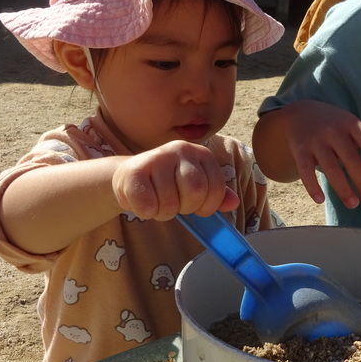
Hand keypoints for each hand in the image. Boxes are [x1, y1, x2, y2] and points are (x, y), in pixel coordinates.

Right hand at [111, 140, 238, 220]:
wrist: (126, 176)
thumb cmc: (166, 184)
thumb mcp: (194, 186)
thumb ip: (216, 194)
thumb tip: (234, 202)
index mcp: (201, 153)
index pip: (216, 188)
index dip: (207, 206)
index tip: (196, 206)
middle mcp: (181, 149)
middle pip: (195, 192)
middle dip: (186, 208)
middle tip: (174, 204)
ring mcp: (157, 157)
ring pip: (170, 203)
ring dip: (163, 212)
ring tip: (156, 201)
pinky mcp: (134, 171)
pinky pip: (147, 206)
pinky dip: (146, 213)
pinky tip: (142, 201)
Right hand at [280, 101, 360, 207]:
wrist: (299, 113)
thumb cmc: (334, 123)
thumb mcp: (353, 125)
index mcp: (351, 124)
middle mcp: (333, 131)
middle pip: (350, 157)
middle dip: (360, 179)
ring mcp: (315, 141)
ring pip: (330, 167)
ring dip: (342, 188)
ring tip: (353, 204)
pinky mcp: (299, 150)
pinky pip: (305, 171)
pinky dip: (312, 186)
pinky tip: (320, 200)